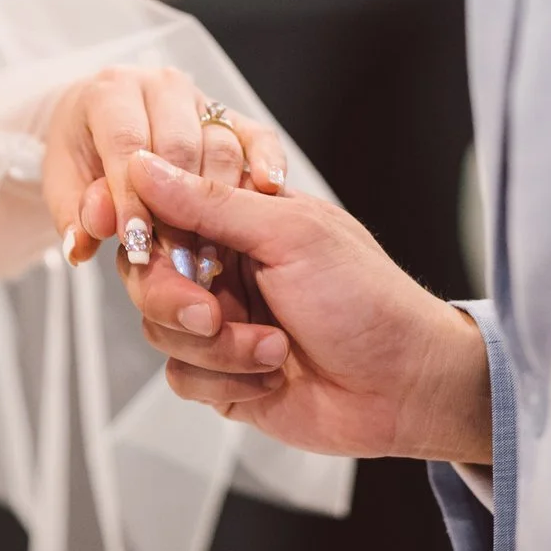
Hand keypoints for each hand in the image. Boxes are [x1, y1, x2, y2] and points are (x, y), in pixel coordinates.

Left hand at [42, 67, 286, 267]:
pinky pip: (257, 135)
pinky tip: (268, 190)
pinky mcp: (232, 116)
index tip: (138, 245)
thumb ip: (75, 212)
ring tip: (210, 253)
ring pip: (219, 145)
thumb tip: (86, 239)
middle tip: (176, 258)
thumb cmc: (84, 153)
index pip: (126, 145)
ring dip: (220, 203)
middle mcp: (160, 86)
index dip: (133, 198)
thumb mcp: (65, 184)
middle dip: (179, 209)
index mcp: (112, 92)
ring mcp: (200, 99)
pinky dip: (266, 161)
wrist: (101, 122)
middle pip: (179, 146)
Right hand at [120, 150, 491, 463]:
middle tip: (214, 312)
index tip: (153, 246)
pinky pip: (180, 376)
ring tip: (274, 348)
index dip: (149, 230)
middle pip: (147, 273)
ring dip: (218, 347)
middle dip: (176, 299)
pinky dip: (226, 381)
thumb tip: (145, 163)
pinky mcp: (220, 375)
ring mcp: (220, 322)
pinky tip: (272, 377)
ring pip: (160, 329)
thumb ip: (211, 202)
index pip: (162, 209)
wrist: (405, 387)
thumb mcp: (291, 234)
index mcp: (241, 220)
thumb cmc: (368, 300)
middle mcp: (224, 267)